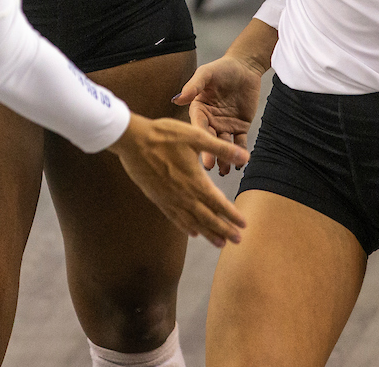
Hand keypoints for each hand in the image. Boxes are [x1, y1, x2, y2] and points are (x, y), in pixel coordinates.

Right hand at [108, 112, 248, 247]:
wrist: (133, 140)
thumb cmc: (165, 135)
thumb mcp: (196, 137)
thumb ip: (221, 148)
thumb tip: (245, 156)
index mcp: (196, 181)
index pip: (219, 204)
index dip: (232, 215)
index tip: (244, 225)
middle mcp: (184, 195)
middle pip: (208, 218)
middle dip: (224, 230)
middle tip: (237, 240)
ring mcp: (170, 199)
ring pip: (192, 222)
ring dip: (208, 233)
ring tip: (219, 243)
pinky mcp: (158, 198)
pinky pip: (175, 218)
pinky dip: (185, 227)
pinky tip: (192, 232)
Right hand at [174, 18, 275, 173]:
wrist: (246, 66)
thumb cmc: (223, 68)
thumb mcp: (206, 73)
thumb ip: (193, 86)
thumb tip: (177, 99)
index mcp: (199, 109)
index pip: (198, 126)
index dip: (199, 138)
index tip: (198, 151)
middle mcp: (210, 120)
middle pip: (210, 139)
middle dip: (211, 152)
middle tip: (211, 166)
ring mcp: (225, 125)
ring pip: (224, 144)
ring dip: (225, 157)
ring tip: (226, 170)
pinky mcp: (240, 126)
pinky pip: (240, 141)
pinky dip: (241, 152)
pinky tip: (242, 162)